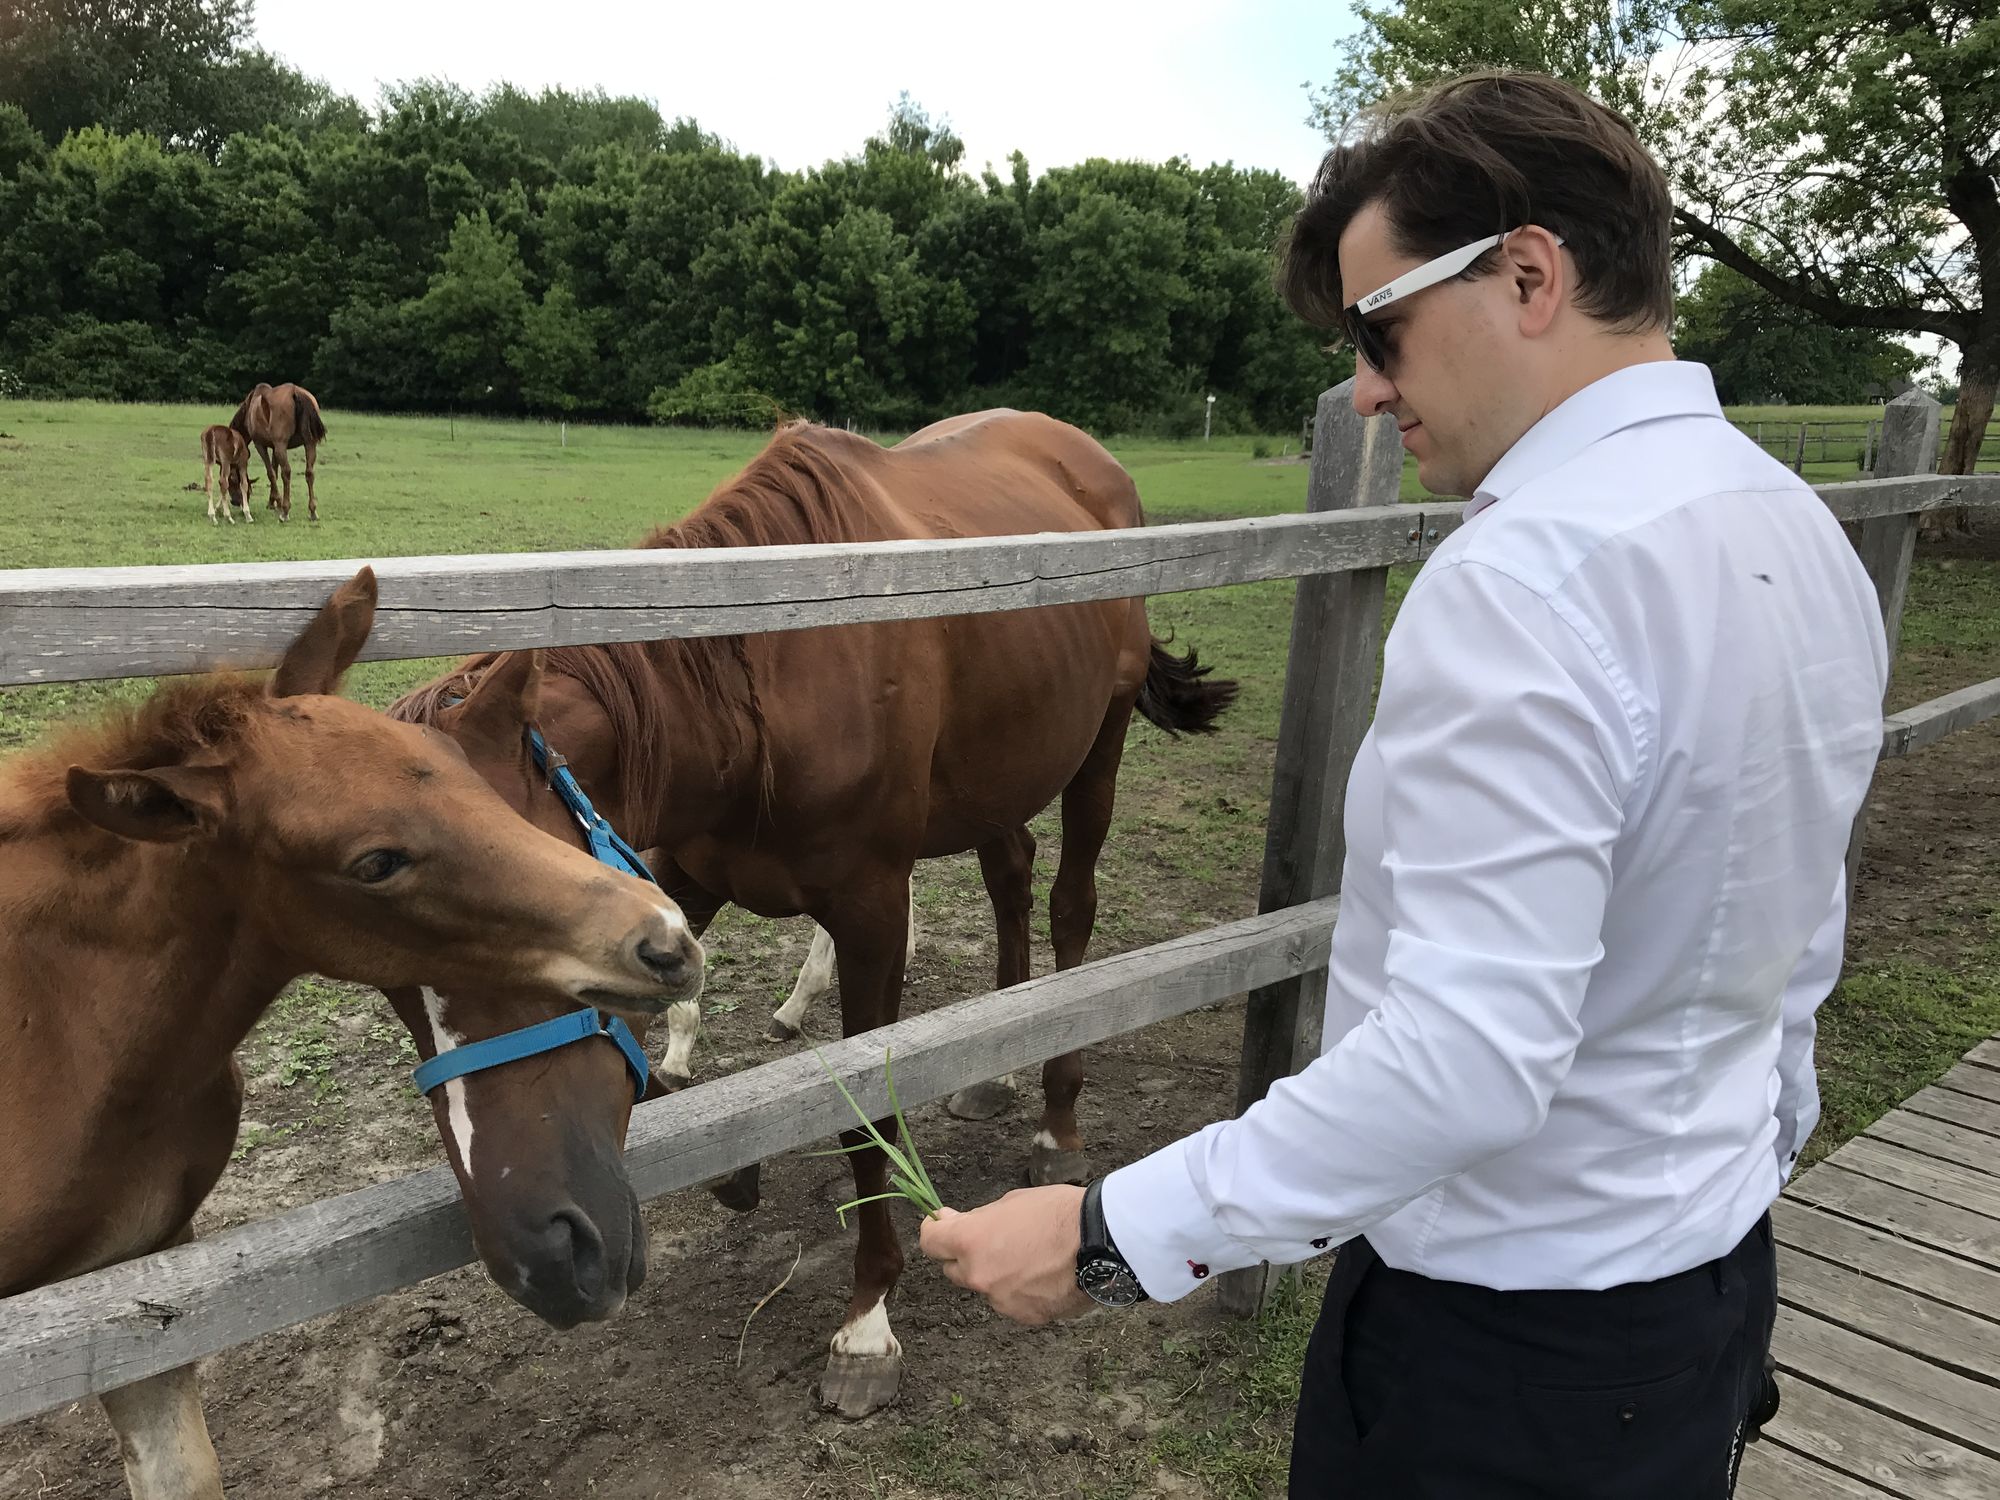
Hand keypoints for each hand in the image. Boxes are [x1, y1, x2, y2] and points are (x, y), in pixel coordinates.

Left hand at [918, 1184, 1093, 1324]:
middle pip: (954, 1270)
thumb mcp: (1012, 1202)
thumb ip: (981, 1220)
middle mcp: (978, 1276)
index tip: (946, 1224)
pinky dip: (1022, 1291)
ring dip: (997, 1275)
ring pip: (987, 1287)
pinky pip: (1013, 1302)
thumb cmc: (1059, 1213)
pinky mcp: (1025, 1317)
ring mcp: (1001, 1301)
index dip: (936, 1231)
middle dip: (967, 1256)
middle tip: (994, 1239)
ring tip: (1032, 1257)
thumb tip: (960, 1224)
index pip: (930, 1242)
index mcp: (970, 1242)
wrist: (1101, 1242)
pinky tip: (1046, 1275)